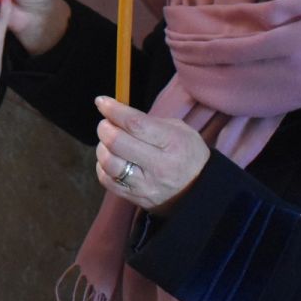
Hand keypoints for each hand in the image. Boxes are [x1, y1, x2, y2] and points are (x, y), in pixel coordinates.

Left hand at [94, 97, 209, 214]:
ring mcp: (145, 185)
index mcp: (172, 143)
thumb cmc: (187, 153)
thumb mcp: (179, 130)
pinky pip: (107, 180)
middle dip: (105, 127)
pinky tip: (111, 159)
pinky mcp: (135, 198)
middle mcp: (158, 166)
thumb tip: (117, 114)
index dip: (114, 110)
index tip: (102, 102)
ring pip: (109, 162)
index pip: (135, 124)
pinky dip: (102, 166)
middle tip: (106, 124)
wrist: (199, 190)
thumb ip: (149, 121)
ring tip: (109, 142)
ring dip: (102, 147)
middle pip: (117, 142)